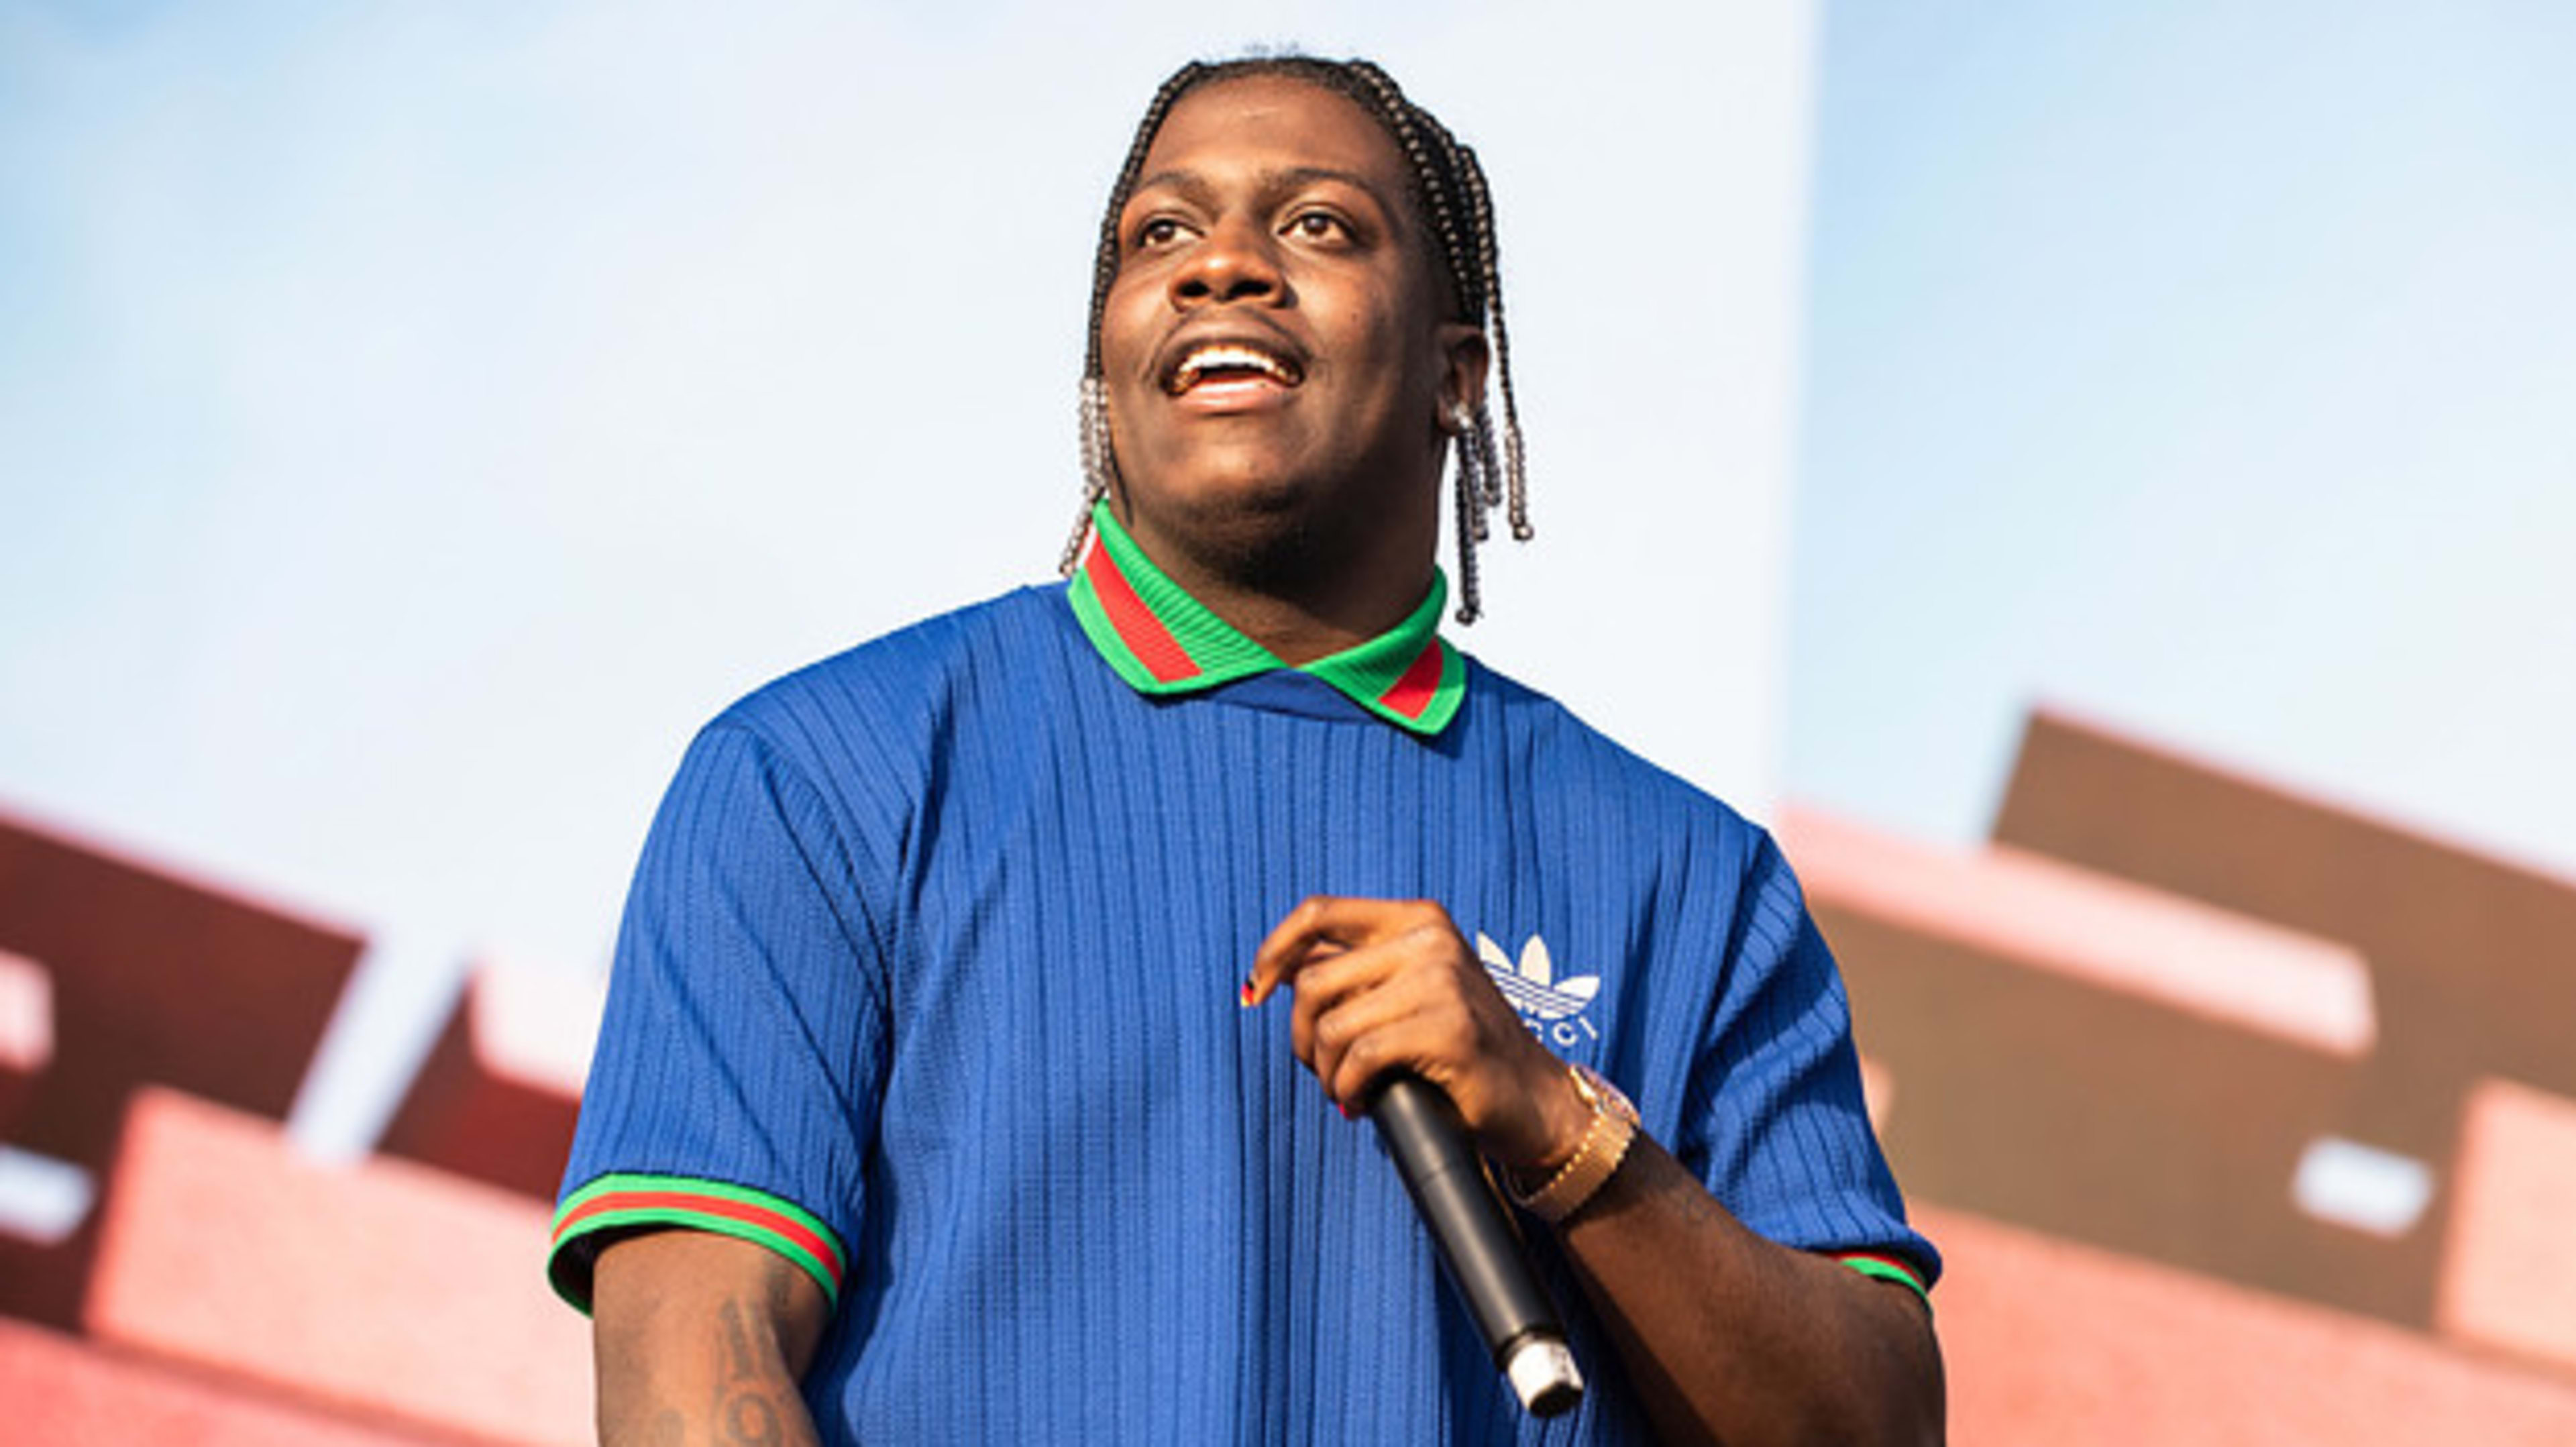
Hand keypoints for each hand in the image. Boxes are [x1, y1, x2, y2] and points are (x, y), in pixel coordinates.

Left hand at [1242, 896, 1589, 1172]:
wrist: (1534, 1100)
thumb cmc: (1462, 1051)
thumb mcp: (1410, 990)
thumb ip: (1357, 972)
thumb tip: (1279, 972)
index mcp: (1417, 918)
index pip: (1318, 913)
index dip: (1273, 951)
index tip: (1256, 992)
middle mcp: (1429, 939)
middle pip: (1313, 981)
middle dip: (1302, 1037)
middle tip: (1320, 1069)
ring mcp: (1442, 981)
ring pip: (1332, 1025)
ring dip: (1325, 1071)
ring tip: (1345, 1089)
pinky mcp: (1449, 1030)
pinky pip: (1359, 1058)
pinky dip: (1347, 1088)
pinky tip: (1360, 1102)